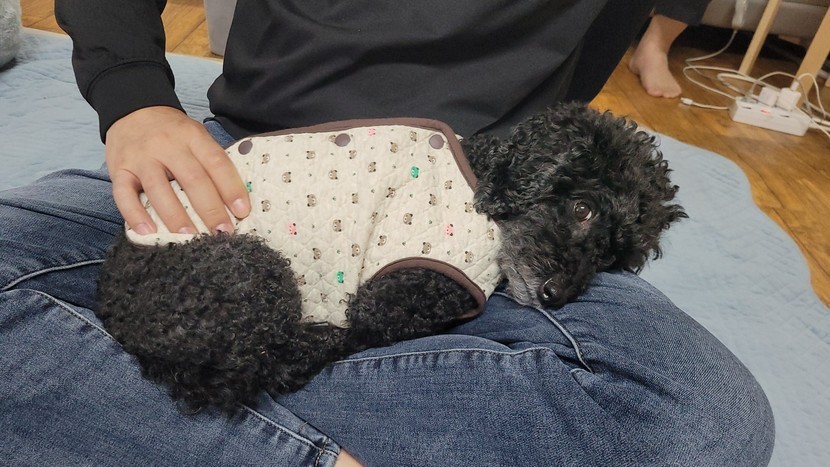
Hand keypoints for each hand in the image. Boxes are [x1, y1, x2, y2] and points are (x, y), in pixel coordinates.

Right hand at [105, 106, 250, 233]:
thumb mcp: (195, 136)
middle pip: (192, 179)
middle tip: (222, 232)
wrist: (131, 109)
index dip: (231, 188)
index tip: (242, 212)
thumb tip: (234, 200)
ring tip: (190, 237)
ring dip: (176, 216)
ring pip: (159, 189)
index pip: (216, 162)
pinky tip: (148, 232)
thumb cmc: (171, 132)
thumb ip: (210, 161)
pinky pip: (124, 195)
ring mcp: (141, 158)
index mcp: (193, 136)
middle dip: (210, 209)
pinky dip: (135, 215)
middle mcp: (167, 146)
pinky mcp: (119, 169)